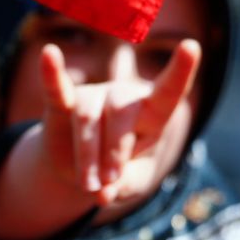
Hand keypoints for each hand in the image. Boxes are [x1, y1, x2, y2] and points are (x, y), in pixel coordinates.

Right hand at [0, 40, 201, 239]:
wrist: (84, 171)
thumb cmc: (119, 173)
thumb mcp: (129, 185)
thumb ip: (123, 188)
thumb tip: (104, 193)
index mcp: (152, 114)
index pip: (170, 91)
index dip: (180, 70)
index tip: (191, 46)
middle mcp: (123, 97)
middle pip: (120, 114)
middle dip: (114, 153)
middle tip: (105, 186)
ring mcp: (93, 96)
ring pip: (87, 117)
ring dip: (87, 155)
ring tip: (88, 186)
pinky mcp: (63, 103)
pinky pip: (57, 87)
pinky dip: (52, 73)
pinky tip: (48, 54)